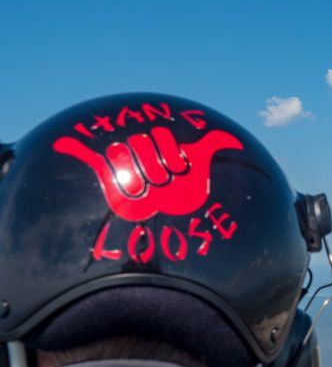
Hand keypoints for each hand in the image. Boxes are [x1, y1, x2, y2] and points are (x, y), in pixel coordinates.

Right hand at [54, 127, 242, 221]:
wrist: (167, 230)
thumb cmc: (186, 196)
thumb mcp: (202, 166)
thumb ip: (213, 146)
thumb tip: (233, 139)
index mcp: (155, 144)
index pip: (158, 135)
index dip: (173, 155)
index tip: (181, 171)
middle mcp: (136, 152)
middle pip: (141, 144)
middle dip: (158, 169)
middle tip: (165, 186)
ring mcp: (120, 166)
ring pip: (124, 159)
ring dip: (141, 182)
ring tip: (151, 195)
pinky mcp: (104, 180)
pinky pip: (86, 156)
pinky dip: (73, 146)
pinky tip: (63, 141)